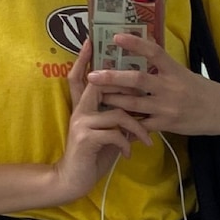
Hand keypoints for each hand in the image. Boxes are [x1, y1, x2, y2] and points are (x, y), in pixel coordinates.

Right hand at [50, 39, 152, 204]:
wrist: (73, 180)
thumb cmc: (92, 156)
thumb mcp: (107, 134)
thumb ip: (117, 119)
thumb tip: (137, 107)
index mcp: (83, 107)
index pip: (80, 76)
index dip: (84, 57)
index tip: (92, 39)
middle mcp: (80, 110)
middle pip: (101, 84)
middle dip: (124, 82)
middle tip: (143, 85)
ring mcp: (81, 123)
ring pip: (117, 113)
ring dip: (137, 127)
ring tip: (146, 140)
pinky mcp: (86, 138)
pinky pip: (115, 133)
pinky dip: (127, 143)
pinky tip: (129, 154)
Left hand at [88, 33, 219, 136]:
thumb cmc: (200, 90)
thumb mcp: (184, 72)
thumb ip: (162, 64)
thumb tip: (144, 44)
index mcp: (174, 70)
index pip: (153, 52)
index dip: (135, 43)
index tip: (116, 36)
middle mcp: (170, 87)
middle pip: (137, 79)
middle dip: (113, 78)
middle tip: (93, 75)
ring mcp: (167, 107)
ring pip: (134, 104)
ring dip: (114, 100)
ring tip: (97, 97)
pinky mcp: (167, 125)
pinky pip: (142, 125)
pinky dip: (127, 124)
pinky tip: (113, 122)